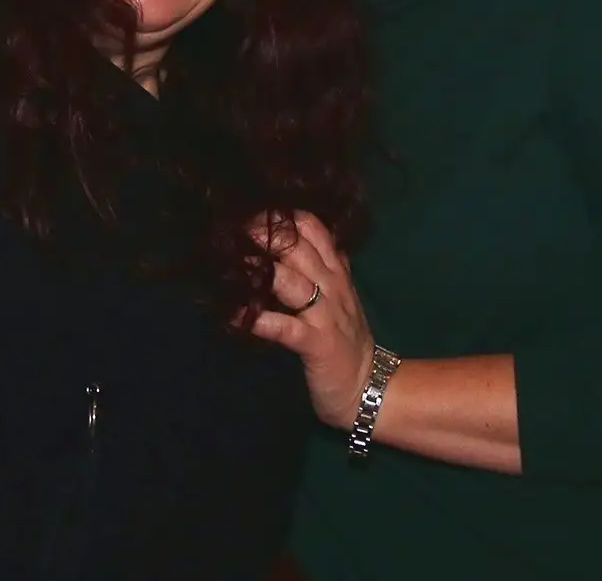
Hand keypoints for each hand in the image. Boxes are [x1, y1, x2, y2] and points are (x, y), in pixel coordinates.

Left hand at [251, 210, 374, 429]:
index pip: (314, 229)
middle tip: (233, 230)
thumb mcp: (340, 297)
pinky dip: (258, 320)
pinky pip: (284, 327)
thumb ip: (325, 268)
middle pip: (299, 247)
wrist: (371, 387)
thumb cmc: (347, 341)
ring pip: (292, 280)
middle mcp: (332, 286)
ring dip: (260, 270)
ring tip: (231, 262)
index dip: (282, 217)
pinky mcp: (316, 343)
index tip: (252, 213)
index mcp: (336, 273)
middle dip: (264, 235)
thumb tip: (299, 240)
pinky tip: (233, 315)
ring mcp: (325, 314)